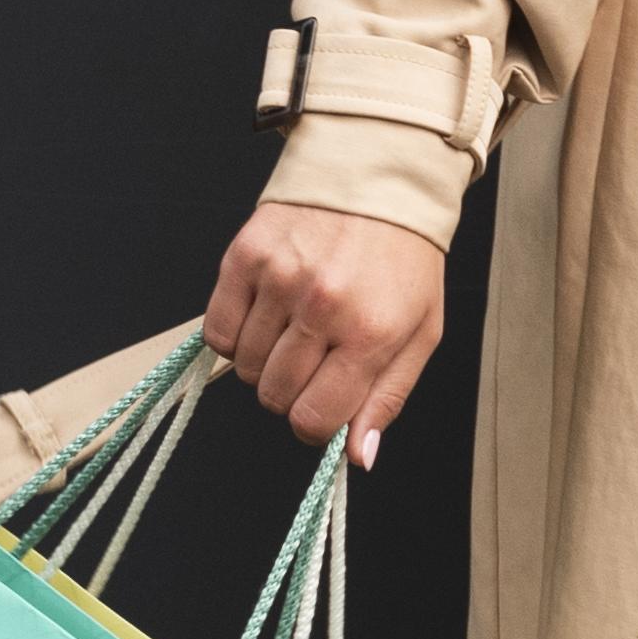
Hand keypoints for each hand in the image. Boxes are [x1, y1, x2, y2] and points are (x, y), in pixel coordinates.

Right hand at [205, 199, 450, 460]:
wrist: (378, 180)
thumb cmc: (404, 260)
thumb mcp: (420, 332)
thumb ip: (387, 397)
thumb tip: (357, 458)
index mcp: (371, 333)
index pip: (314, 418)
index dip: (313, 426)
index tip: (318, 412)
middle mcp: (322, 307)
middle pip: (274, 395)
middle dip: (290, 393)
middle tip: (311, 364)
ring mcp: (279, 280)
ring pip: (243, 367)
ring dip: (262, 363)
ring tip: (293, 332)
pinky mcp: (244, 257)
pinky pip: (217, 330)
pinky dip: (233, 337)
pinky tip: (263, 318)